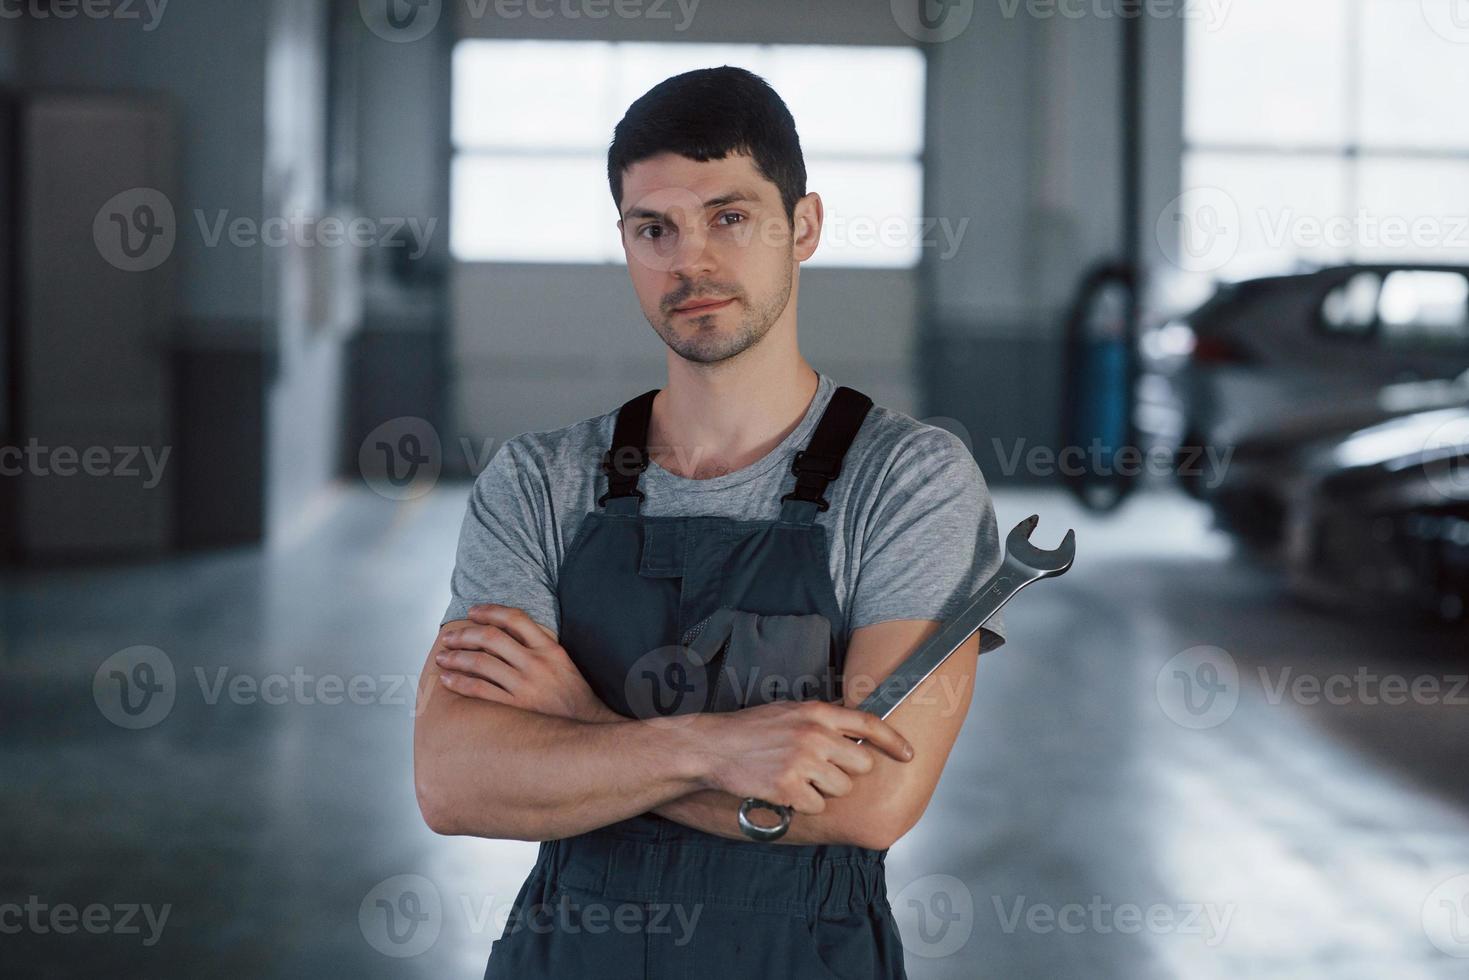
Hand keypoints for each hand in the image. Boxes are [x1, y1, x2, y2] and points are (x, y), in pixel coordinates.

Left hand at [435, 604, 619, 723]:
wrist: (588, 729)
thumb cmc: (573, 696)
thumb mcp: (564, 662)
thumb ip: (540, 645)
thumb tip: (509, 632)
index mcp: (550, 648)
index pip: (515, 618)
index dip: (490, 611)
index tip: (472, 612)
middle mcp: (537, 664)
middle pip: (492, 638)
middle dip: (465, 634)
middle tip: (448, 637)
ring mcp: (526, 687)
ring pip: (481, 663)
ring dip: (456, 657)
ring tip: (442, 657)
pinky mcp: (516, 709)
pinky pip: (481, 691)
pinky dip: (460, 683)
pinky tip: (448, 679)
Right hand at [693, 700, 914, 815]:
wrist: (715, 746)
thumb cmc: (752, 730)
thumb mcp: (790, 711)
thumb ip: (822, 721)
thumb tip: (855, 735)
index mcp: (817, 712)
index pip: (869, 724)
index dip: (894, 741)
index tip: (909, 754)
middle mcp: (815, 735)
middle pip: (860, 766)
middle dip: (845, 773)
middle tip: (819, 769)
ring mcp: (803, 762)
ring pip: (841, 790)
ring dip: (823, 791)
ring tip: (796, 777)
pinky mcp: (790, 788)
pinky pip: (817, 806)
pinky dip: (803, 804)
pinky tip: (785, 790)